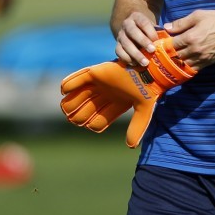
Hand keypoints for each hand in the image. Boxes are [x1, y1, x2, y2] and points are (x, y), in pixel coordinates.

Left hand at [61, 28, 196, 145]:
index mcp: (115, 106)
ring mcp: (99, 84)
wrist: (150, 68)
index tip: (90, 124)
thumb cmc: (148, 89)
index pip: (97, 121)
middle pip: (83, 111)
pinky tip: (64, 91)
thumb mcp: (143, 110)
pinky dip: (67, 85)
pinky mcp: (95, 72)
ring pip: (76, 97)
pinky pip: (76, 79)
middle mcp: (105, 96)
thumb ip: (137, 127)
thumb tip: (131, 147)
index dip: (92, 125)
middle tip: (74, 118)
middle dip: (77, 117)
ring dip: (69, 104)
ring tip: (66, 108)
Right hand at [115, 12, 161, 66]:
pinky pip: (119, 52)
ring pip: (125, 44)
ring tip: (145, 63)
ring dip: (135, 54)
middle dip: (143, 42)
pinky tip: (136, 64)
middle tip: (152, 50)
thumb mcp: (153, 26)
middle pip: (133, 32)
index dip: (150, 31)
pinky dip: (127, 59)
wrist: (133, 27)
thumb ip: (160, 32)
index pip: (143, 22)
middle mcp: (126, 25)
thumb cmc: (148, 29)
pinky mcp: (117, 45)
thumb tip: (169, 42)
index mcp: (137, 17)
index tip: (157, 40)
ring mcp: (120, 35)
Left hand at [163, 10, 214, 68]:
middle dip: (171, 53)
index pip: (171, 44)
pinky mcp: (208, 62)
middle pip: (176, 55)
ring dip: (178, 61)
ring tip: (175, 57)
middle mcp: (194, 49)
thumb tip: (166, 27)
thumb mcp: (198, 16)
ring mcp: (202, 58)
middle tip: (167, 51)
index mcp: (190, 37)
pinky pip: (194, 69)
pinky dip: (187, 67)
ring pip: (184, 64)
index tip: (163, 43)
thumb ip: (181, 23)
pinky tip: (185, 64)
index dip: (166, 44)